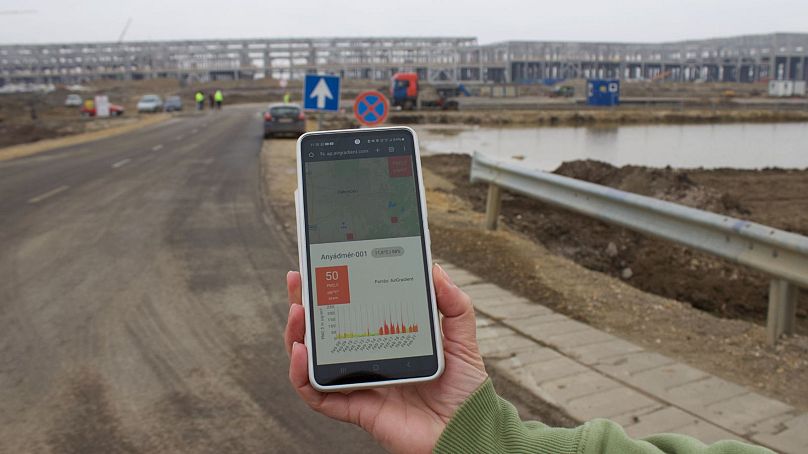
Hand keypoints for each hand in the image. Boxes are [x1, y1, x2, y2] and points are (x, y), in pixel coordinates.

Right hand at [285, 264, 487, 452]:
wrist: (469, 429)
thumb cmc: (465, 389)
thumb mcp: (461, 339)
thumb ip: (453, 306)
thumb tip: (435, 269)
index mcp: (386, 341)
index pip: (350, 313)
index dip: (332, 292)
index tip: (322, 265)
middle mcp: (367, 363)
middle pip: (324, 332)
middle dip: (304, 305)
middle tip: (297, 278)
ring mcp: (359, 386)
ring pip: (312, 361)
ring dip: (297, 335)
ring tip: (298, 311)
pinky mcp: (357, 410)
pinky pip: (318, 395)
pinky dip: (302, 376)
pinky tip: (301, 353)